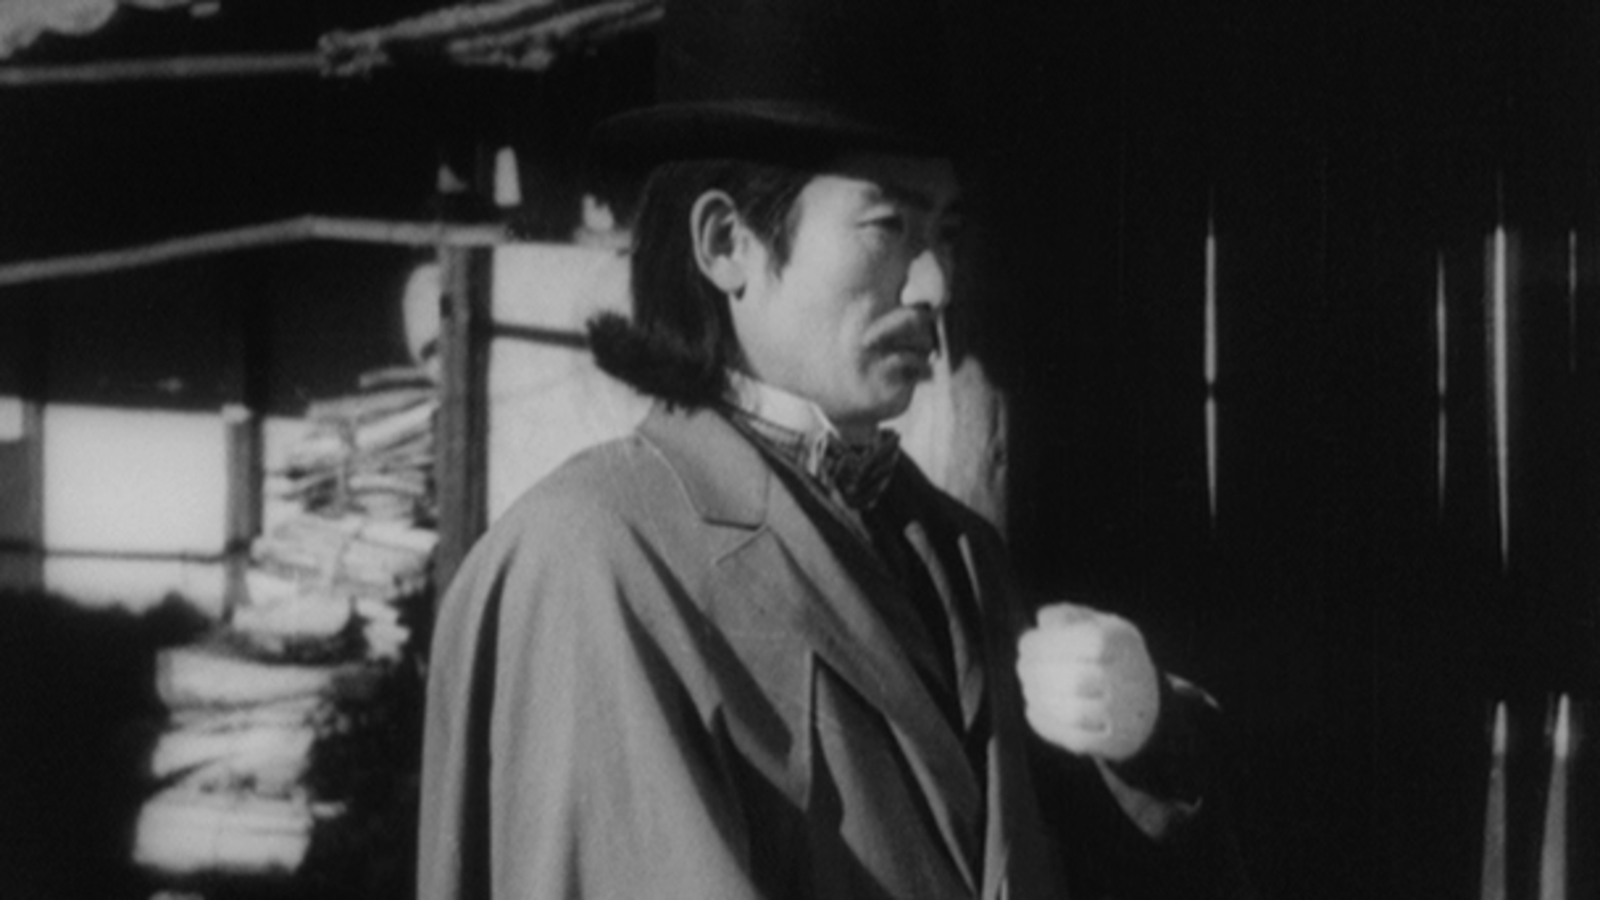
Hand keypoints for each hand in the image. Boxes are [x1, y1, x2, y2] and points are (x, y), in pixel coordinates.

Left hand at [1016, 602, 1160, 761]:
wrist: (1145, 701)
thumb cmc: (1110, 655)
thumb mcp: (1097, 624)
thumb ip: (1068, 615)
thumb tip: (1044, 620)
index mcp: (1125, 644)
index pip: (1089, 641)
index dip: (1049, 643)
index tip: (1026, 643)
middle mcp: (1131, 680)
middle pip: (1076, 680)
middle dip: (1037, 673)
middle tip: (1023, 667)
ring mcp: (1125, 716)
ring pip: (1073, 713)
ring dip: (1040, 698)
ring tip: (1029, 686)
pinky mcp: (1116, 742)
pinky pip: (1076, 739)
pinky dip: (1047, 724)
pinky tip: (1034, 708)